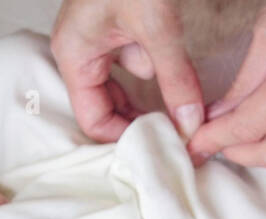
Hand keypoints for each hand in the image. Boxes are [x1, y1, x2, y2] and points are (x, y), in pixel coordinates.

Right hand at [51, 0, 204, 141]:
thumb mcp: (157, 26)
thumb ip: (175, 77)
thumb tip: (191, 123)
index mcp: (74, 57)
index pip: (93, 120)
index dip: (125, 137)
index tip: (159, 146)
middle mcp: (81, 52)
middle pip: (108, 106)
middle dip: (142, 119)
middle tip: (175, 137)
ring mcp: (99, 39)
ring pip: (126, 84)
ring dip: (154, 94)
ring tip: (184, 110)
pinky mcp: (117, 27)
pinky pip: (136, 61)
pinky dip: (159, 71)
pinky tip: (180, 76)